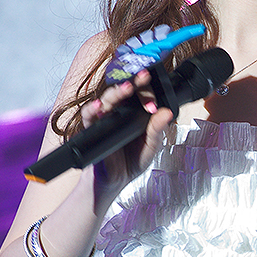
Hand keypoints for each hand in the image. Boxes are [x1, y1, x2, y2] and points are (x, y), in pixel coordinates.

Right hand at [82, 69, 172, 194]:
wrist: (115, 180)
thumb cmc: (132, 161)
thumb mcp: (150, 146)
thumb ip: (157, 130)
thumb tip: (167, 113)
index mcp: (134, 113)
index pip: (140, 94)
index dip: (148, 90)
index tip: (156, 94)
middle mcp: (119, 112)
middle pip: (124, 90)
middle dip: (134, 82)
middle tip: (144, 76)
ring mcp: (105, 118)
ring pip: (108, 98)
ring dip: (117, 92)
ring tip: (127, 88)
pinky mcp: (92, 128)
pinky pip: (89, 115)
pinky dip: (92, 109)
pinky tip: (99, 106)